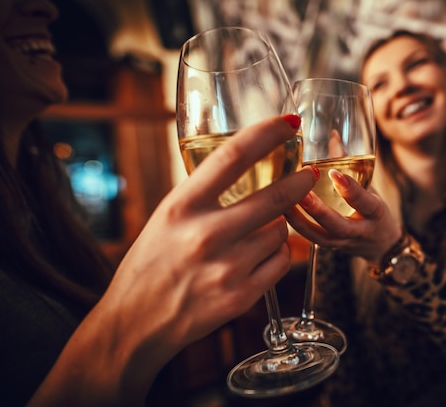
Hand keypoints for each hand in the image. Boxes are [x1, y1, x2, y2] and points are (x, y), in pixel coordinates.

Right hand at [28, 115, 316, 406]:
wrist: (137, 322)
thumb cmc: (152, 263)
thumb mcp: (167, 217)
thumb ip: (205, 194)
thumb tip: (250, 167)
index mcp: (181, 207)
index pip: (232, 157)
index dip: (267, 134)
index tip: (289, 123)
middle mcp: (205, 235)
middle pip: (274, 198)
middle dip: (299, 182)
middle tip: (308, 175)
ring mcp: (226, 269)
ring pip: (280, 232)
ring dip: (277, 226)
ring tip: (254, 234)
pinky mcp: (242, 297)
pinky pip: (282, 261)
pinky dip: (279, 253)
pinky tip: (260, 255)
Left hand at [286, 169, 401, 264]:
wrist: (380, 245)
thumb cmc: (372, 209)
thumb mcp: (370, 187)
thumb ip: (350, 164)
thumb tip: (332, 134)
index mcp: (375, 213)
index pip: (365, 202)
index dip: (350, 189)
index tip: (334, 173)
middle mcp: (360, 231)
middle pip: (338, 225)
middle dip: (319, 210)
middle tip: (301, 193)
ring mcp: (343, 243)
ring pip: (319, 237)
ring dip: (299, 221)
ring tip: (282, 204)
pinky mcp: (328, 248)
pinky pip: (310, 240)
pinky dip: (295, 227)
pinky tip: (279, 214)